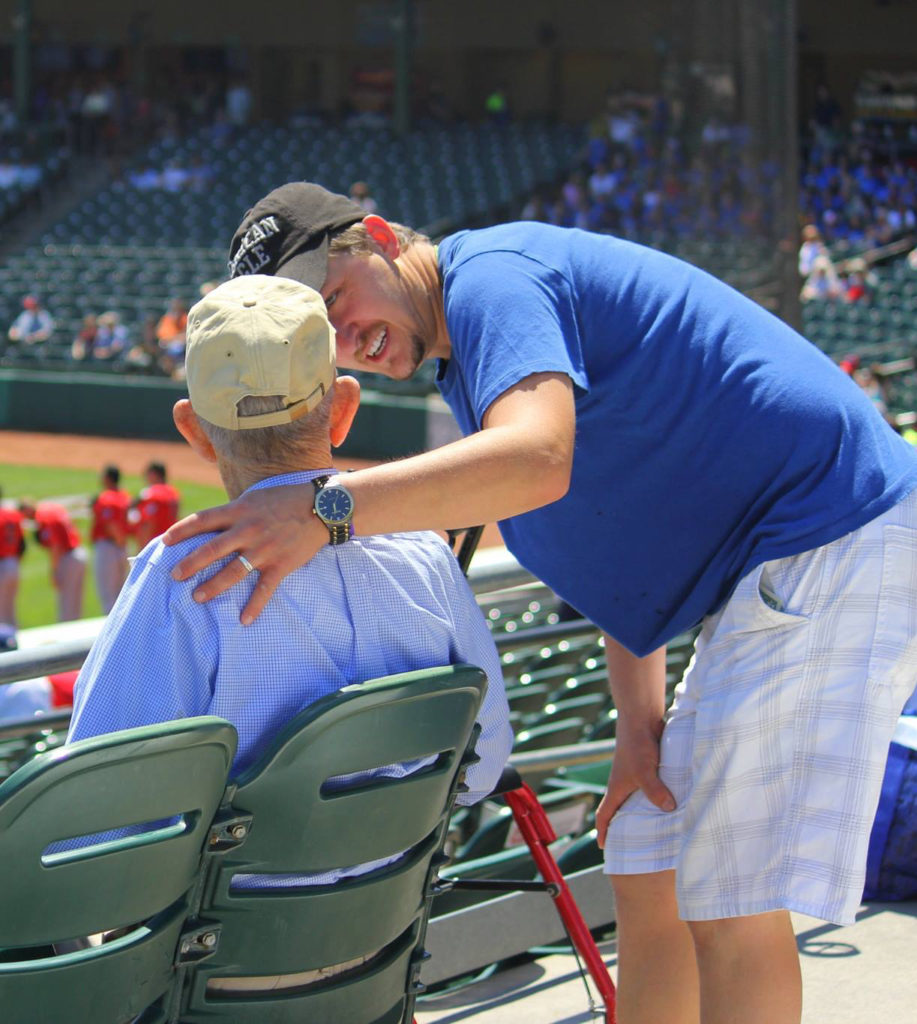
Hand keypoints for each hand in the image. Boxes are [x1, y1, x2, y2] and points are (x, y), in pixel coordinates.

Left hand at [163, 483, 323, 623]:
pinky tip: (244, 620)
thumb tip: (213, 522)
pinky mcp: (281, 564)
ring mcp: (264, 549)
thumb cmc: (286, 498)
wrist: (322, 505)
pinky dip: (254, 605)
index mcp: (239, 510)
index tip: (164, 541)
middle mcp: (248, 530)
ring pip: (233, 571)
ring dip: (213, 586)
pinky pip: (265, 588)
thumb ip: (235, 511)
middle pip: (211, 549)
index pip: (202, 520)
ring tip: (197, 597)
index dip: (181, 530)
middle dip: (190, 564)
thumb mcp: (256, 497)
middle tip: (174, 576)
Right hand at [595, 712, 674, 848]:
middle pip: (619, 809)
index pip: (604, 815)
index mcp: (616, 788)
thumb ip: (655, 791)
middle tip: (631, 844)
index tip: (604, 847)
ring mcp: (635, 774)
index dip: (603, 832)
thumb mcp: (645, 771)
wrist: (641, 717)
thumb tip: (669, 809)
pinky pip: (649, 787)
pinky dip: (655, 797)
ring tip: (655, 827)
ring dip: (641, 812)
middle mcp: (623, 783)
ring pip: (635, 798)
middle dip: (622, 826)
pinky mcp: (646, 765)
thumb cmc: (637, 744)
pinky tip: (670, 801)